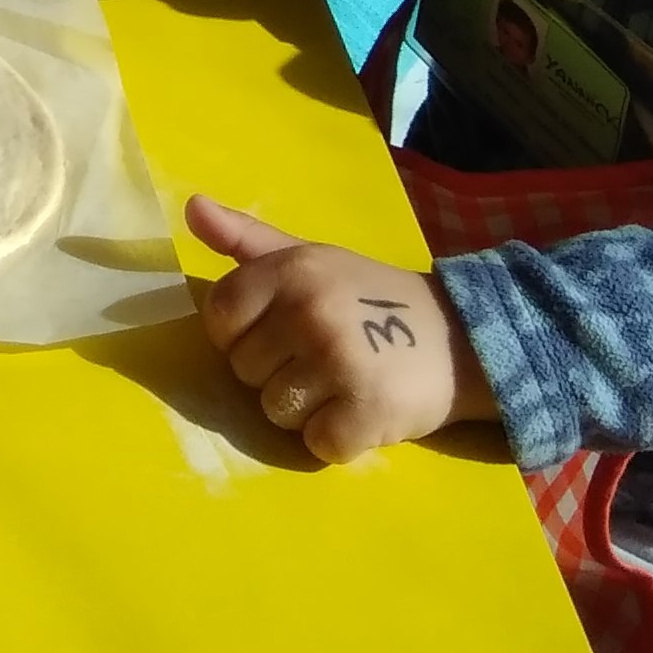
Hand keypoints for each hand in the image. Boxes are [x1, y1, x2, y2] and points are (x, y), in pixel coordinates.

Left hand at [188, 196, 492, 463]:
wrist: (461, 336)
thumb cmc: (370, 295)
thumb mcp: (309, 257)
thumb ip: (245, 238)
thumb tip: (191, 207)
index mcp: (291, 270)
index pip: (219, 316)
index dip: (239, 333)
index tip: (276, 332)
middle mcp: (309, 312)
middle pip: (243, 370)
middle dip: (276, 372)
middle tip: (323, 357)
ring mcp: (338, 363)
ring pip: (274, 411)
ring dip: (305, 408)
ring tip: (342, 383)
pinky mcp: (365, 413)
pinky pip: (315, 444)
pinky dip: (337, 438)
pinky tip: (362, 411)